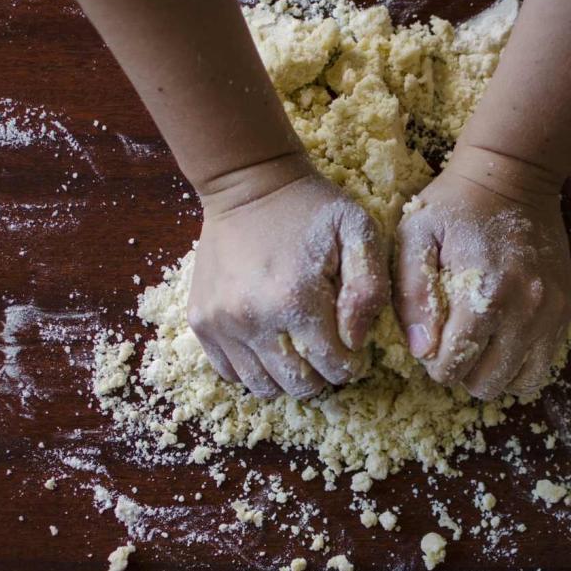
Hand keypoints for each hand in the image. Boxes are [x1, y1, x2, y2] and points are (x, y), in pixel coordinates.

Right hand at [189, 160, 388, 399]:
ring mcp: (221, 323)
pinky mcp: (201, 321)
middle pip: (299, 385)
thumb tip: (355, 341)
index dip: (352, 363)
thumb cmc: (310, 208)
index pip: (334, 367)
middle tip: (327, 350)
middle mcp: (253, 319)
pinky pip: (229, 372)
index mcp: (296, 300)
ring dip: (287, 378)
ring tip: (299, 350)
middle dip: (321, 376)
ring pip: (262, 387)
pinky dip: (253, 369)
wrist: (248, 183)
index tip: (353, 346)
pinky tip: (269, 346)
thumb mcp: (358, 232)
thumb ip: (369, 288)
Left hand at [394, 146, 570, 400]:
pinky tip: (502, 339)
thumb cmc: (455, 206)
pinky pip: (544, 365)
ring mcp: (551, 313)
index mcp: (485, 295)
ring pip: (521, 382)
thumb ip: (412, 296)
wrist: (514, 175)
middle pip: (487, 383)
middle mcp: (525, 311)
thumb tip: (422, 350)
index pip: (453, 366)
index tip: (430, 338)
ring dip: (494, 373)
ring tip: (479, 344)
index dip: (433, 362)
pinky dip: (519, 364)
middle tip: (453, 341)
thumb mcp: (416, 237)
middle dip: (462, 371)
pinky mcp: (565, 311)